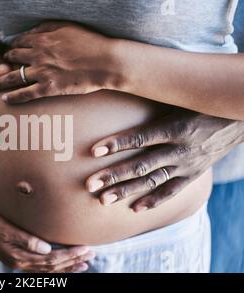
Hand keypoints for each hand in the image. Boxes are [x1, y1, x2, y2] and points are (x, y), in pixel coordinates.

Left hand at [0, 21, 121, 102]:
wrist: (105, 62)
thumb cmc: (91, 43)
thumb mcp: (68, 27)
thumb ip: (48, 27)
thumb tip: (33, 31)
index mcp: (43, 38)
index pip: (20, 41)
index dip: (12, 45)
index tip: (9, 50)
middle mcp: (39, 54)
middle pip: (13, 57)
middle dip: (5, 61)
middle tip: (0, 66)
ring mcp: (42, 72)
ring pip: (15, 76)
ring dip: (3, 80)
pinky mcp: (49, 88)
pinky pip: (25, 94)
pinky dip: (13, 97)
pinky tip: (5, 99)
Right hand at [0, 208, 94, 272]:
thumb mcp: (6, 229)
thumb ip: (26, 239)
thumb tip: (47, 249)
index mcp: (19, 257)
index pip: (50, 260)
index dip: (69, 256)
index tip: (85, 248)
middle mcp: (21, 262)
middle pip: (52, 267)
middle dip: (73, 261)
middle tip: (91, 254)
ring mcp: (20, 261)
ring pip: (48, 269)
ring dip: (67, 266)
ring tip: (85, 263)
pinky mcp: (19, 257)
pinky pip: (41, 266)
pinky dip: (56, 266)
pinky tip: (65, 263)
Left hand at [85, 111, 243, 211]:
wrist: (238, 119)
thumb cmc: (200, 105)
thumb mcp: (178, 101)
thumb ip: (152, 105)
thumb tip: (121, 92)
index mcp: (175, 127)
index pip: (141, 138)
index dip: (117, 144)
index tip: (93, 151)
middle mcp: (180, 149)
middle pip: (142, 165)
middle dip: (114, 175)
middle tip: (90, 184)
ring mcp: (187, 165)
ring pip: (152, 181)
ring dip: (126, 191)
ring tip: (103, 200)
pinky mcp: (193, 175)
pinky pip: (171, 192)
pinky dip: (153, 201)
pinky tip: (134, 209)